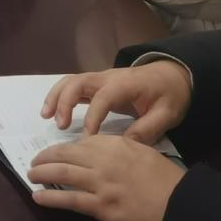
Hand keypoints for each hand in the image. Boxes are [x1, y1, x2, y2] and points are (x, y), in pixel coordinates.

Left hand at [28, 134, 185, 220]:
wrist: (179, 202)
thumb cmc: (164, 178)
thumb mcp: (141, 151)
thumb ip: (117, 148)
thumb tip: (94, 150)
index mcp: (115, 144)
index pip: (81, 142)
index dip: (64, 148)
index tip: (56, 152)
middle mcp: (104, 161)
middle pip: (66, 154)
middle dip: (46, 157)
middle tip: (35, 161)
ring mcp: (101, 184)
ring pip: (63, 173)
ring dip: (42, 173)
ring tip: (31, 175)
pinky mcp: (102, 207)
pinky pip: (69, 199)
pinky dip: (50, 197)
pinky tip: (38, 196)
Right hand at [41, 61, 192, 142]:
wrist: (174, 74)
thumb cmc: (170, 94)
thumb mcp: (168, 114)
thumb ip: (148, 129)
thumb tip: (124, 146)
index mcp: (125, 84)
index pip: (102, 98)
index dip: (93, 118)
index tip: (88, 139)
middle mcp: (108, 77)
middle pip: (78, 82)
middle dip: (65, 102)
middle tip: (60, 126)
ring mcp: (102, 78)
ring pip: (71, 81)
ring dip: (57, 97)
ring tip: (46, 117)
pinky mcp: (99, 83)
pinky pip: (75, 86)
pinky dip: (61, 96)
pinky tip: (53, 113)